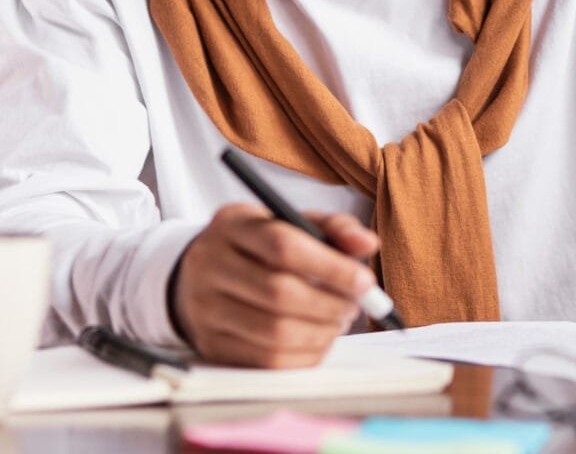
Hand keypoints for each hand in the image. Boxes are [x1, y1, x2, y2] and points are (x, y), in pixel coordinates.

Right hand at [170, 203, 379, 366]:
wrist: (201, 271)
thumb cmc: (261, 244)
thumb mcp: (293, 221)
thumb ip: (335, 228)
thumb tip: (368, 244)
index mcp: (233, 225)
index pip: (283, 247)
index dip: (330, 267)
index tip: (364, 282)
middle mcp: (210, 265)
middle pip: (278, 293)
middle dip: (329, 304)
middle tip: (356, 304)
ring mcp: (205, 309)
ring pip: (273, 332)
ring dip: (320, 332)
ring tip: (339, 320)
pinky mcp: (210, 345)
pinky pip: (265, 361)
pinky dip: (304, 355)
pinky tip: (319, 339)